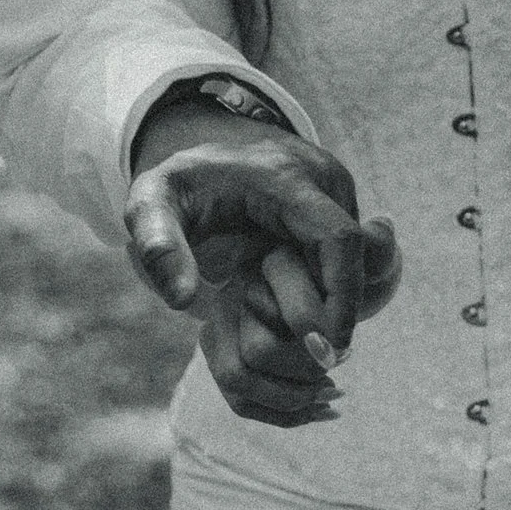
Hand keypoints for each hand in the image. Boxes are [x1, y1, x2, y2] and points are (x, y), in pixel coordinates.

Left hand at [125, 126, 400, 427]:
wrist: (204, 150)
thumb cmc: (179, 183)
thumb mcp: (150, 203)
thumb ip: (158, 244)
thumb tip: (184, 300)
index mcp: (285, 178)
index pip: (338, 238)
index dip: (341, 296)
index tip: (326, 348)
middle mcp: (322, 179)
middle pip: (359, 253)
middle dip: (344, 309)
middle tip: (323, 359)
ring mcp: (336, 191)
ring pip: (360, 257)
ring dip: (340, 300)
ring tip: (310, 340)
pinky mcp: (338, 204)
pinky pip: (348, 253)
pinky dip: (333, 287)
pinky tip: (307, 315)